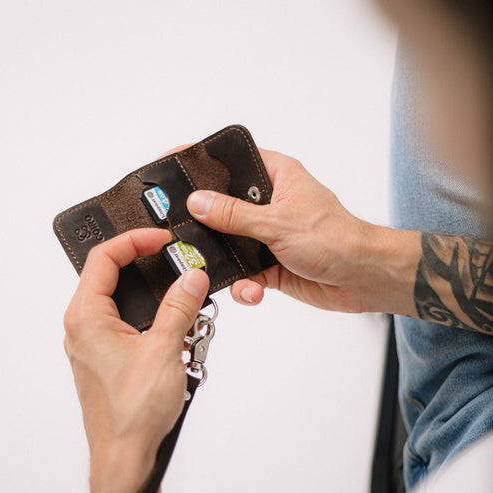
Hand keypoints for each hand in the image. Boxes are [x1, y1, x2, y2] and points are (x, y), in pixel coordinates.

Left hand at [63, 228, 208, 492]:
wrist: (125, 456)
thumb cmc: (132, 413)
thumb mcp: (163, 350)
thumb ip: (179, 307)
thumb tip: (192, 277)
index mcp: (87, 317)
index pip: (104, 257)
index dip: (135, 240)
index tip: (162, 238)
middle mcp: (84, 325)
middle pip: (111, 273)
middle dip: (148, 264)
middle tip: (175, 260)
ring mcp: (94, 341)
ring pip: (123, 299)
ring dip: (155, 294)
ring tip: (184, 298)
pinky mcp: (106, 355)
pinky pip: (128, 321)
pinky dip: (152, 315)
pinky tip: (178, 327)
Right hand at [187, 149, 419, 315]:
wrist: (363, 279)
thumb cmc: (336, 238)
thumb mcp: (278, 223)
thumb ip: (234, 214)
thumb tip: (198, 202)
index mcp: (275, 178)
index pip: (231, 161)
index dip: (201, 161)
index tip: (172, 164)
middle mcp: (269, 204)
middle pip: (222, 206)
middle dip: (203, 222)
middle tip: (179, 229)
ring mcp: (267, 235)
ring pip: (228, 244)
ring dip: (223, 261)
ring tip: (216, 269)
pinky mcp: (269, 263)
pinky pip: (243, 273)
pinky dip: (244, 285)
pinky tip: (252, 289)